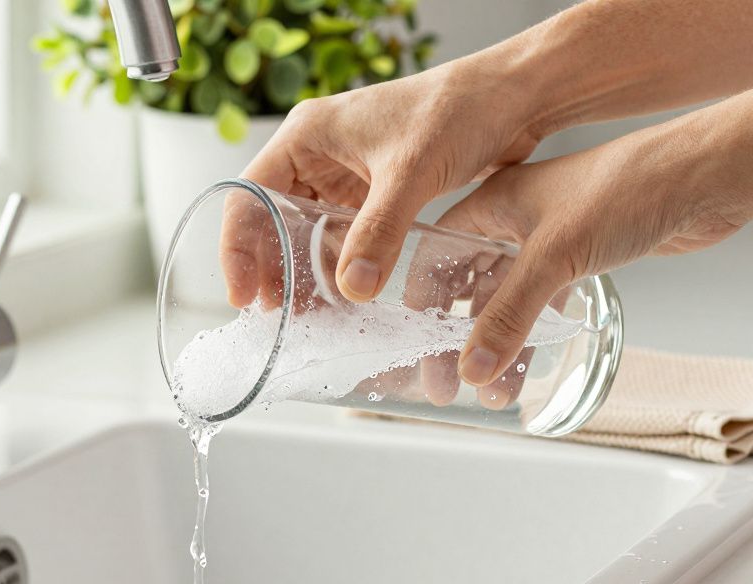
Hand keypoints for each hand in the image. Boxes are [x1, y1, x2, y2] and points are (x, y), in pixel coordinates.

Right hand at [227, 57, 545, 306]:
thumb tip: (352, 287)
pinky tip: (343, 297)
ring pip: (306, 232)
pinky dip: (339, 265)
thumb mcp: (411, 173)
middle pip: (271, 219)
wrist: (513, 99)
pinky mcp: (374, 192)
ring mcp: (345, 174)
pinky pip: (342, 236)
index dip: (238, 248)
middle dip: (270, 267)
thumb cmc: (459, 108)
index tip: (243, 294)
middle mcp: (318, 154)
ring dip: (303, 271)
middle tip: (273, 315)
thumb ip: (379, 232)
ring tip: (304, 315)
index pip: (249, 195)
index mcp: (307, 135)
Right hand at [439, 118, 745, 387]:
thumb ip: (509, 316)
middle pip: (466, 288)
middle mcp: (512, 221)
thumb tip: (471, 368)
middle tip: (443, 382)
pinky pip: (542, 306)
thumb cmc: (624, 190)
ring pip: (506, 302)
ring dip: (497, 346)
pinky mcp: (580, 258)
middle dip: (453, 338)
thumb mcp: (553, 256)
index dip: (420, 304)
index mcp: (491, 203)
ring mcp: (546, 240)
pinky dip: (532, 337)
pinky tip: (526, 367)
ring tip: (491, 391)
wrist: (701, 179)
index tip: (411, 347)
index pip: (434, 257)